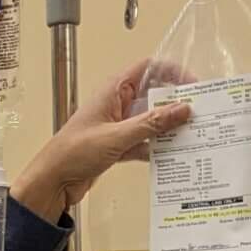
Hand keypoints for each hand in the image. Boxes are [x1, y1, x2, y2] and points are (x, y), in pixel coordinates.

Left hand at [12, 57, 191, 220]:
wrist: (53, 181)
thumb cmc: (72, 152)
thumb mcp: (117, 136)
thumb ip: (152, 123)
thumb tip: (181, 109)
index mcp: (113, 90)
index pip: (149, 69)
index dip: (172, 73)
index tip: (192, 85)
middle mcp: (117, 104)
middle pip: (154, 95)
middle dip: (175, 104)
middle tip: (198, 114)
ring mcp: (118, 125)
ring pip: (151, 120)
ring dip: (168, 128)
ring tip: (190, 135)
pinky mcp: (118, 146)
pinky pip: (144, 141)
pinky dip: (156, 148)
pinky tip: (170, 156)